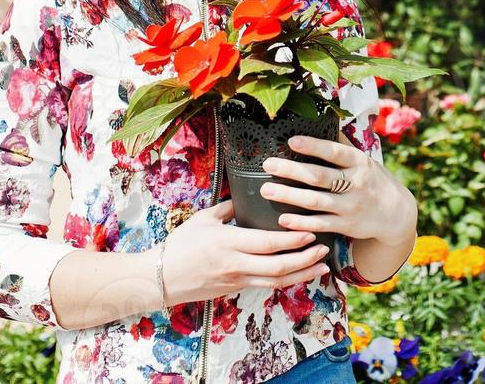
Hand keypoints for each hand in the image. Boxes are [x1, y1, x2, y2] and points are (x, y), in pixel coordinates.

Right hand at [160, 200, 330, 304]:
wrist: (160, 278)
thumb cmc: (180, 245)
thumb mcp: (203, 219)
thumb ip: (228, 207)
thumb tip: (248, 194)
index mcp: (228, 243)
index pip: (268, 243)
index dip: (293, 240)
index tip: (311, 231)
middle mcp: (236, 265)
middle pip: (278, 266)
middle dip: (305, 259)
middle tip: (324, 249)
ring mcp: (237, 280)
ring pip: (276, 281)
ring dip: (302, 274)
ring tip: (322, 266)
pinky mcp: (236, 289)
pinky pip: (266, 286)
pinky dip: (286, 280)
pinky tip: (300, 274)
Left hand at [260, 134, 416, 245]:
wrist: (395, 213)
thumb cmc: (372, 180)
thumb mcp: (364, 160)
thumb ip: (343, 144)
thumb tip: (324, 119)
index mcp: (359, 162)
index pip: (335, 152)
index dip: (314, 146)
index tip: (291, 140)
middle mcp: (356, 183)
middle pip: (320, 176)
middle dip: (292, 170)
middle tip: (268, 164)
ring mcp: (350, 206)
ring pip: (316, 201)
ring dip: (289, 196)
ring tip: (266, 190)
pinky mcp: (346, 225)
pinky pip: (320, 223)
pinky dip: (301, 222)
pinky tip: (283, 218)